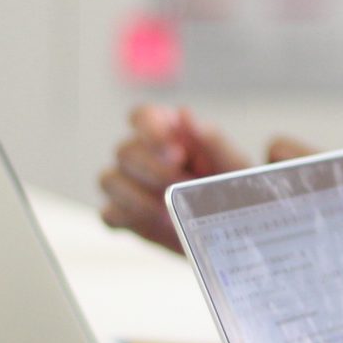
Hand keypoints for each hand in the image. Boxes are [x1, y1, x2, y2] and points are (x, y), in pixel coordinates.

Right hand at [98, 106, 248, 251]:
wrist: (232, 228)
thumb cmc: (230, 186)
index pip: (141, 116)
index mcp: (166, 130)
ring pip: (109, 180)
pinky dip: (131, 219)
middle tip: (184, 186)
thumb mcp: (231, 164)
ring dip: (139, 198)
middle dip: (155, 171)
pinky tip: (158, 224)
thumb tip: (186, 114)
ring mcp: (126, 184)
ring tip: (172, 213)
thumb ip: (211, 138)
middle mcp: (140, 152)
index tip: (176, 151)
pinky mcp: (122, 214)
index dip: (151, 130)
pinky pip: (109, 214)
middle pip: (124, 151)